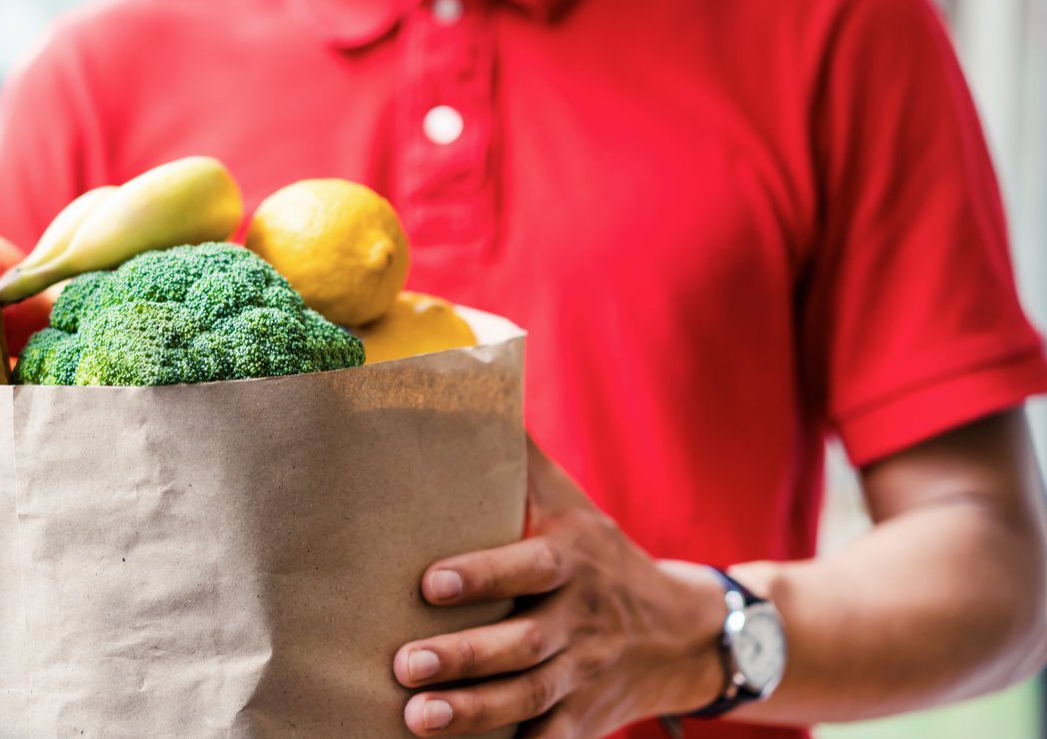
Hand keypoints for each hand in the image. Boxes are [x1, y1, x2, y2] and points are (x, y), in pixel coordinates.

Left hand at [393, 440, 728, 736]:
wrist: (684, 630)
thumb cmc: (597, 551)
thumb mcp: (567, 499)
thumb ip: (515, 454)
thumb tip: (459, 384)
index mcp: (570, 559)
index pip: (527, 567)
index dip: (482, 575)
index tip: (430, 582)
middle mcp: (578, 620)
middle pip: (522, 644)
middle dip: (464, 657)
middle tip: (404, 664)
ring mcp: (583, 675)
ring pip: (529, 699)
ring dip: (473, 712)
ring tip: (417, 718)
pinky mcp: (584, 720)